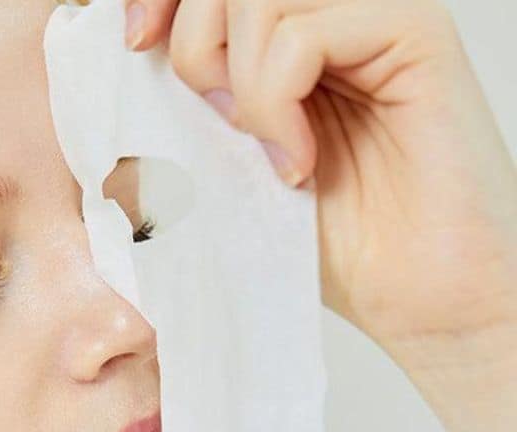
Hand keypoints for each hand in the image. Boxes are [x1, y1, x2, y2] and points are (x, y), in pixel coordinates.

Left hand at [124, 0, 516, 358]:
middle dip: (192, 45)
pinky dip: (276, 107)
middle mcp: (332, 12)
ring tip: (264, 155)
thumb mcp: (231, 174)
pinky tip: (297, 164)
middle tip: (216, 121)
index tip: (134, 44)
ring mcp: (372, 16)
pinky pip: (303, 35)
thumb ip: (190, 112)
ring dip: (237, 85)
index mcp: (288, 36)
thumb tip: (121, 65)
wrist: (416, 296)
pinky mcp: (412, 33)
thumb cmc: (331, 246)